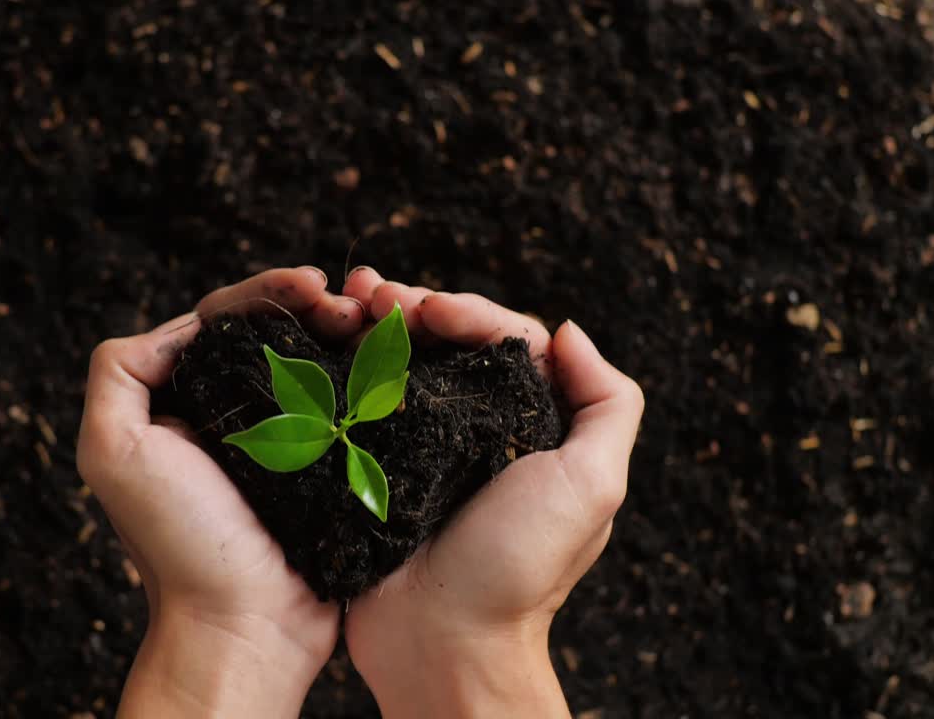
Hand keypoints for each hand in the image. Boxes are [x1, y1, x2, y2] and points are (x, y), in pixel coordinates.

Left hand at [77, 267, 364, 717]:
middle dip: (313, 305)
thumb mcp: (112, 450)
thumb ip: (119, 371)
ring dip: (348, 333)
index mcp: (183, 402)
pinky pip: (350, 408)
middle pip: (276, 335)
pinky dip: (370, 378)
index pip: (224, 322)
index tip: (311, 284)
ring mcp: (286, 441)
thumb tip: (182, 328)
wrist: (246, 624)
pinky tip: (391, 359)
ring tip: (376, 318)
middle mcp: (233, 415)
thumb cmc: (178, 543)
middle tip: (349, 302)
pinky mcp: (330, 469)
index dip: (265, 292)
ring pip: (318, 364)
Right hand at [340, 269, 643, 718]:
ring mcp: (423, 449)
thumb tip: (572, 331)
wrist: (440, 641)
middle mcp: (480, 431)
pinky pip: (362, 406)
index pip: (505, 340)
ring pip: (403, 366)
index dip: (468, 311)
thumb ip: (607, 404)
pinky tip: (325, 343)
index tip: (428, 308)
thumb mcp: (593, 485)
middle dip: (413, 307)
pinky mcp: (375, 469)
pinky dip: (345, 370)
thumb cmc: (520, 568)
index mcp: (533, 426)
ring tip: (345, 302)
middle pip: (449, 345)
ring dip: (375, 327)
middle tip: (372, 293)